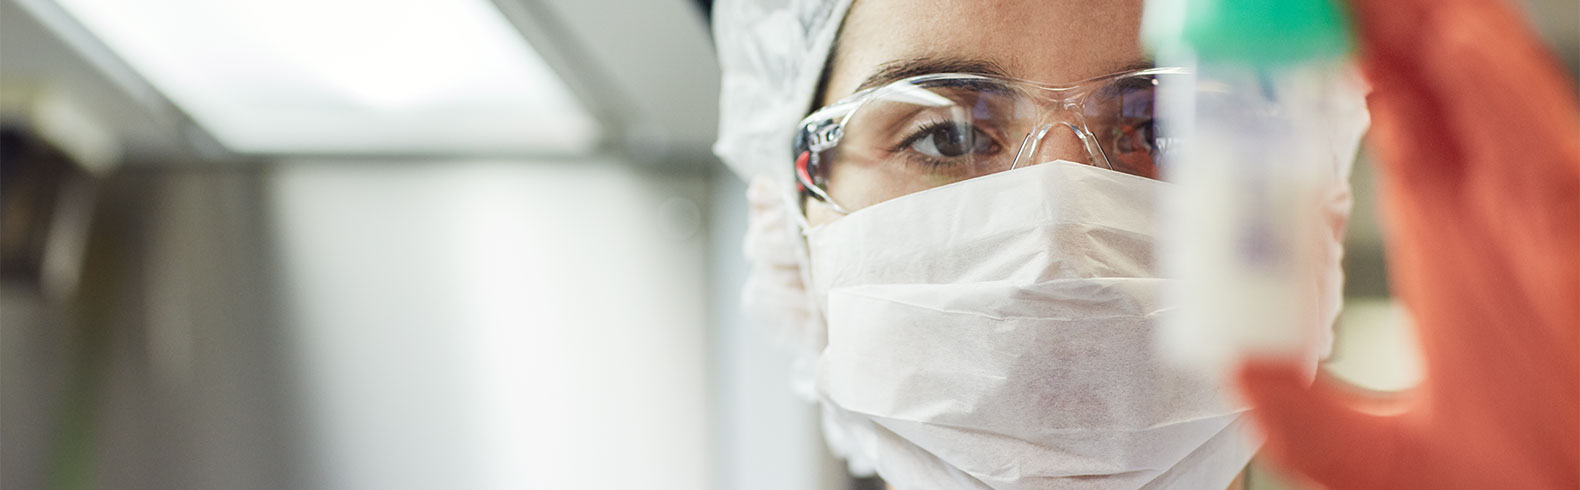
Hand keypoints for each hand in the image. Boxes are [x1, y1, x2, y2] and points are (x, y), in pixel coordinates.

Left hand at [1234, 0, 1579, 487]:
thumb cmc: (1506, 485)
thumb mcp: (1367, 454)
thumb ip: (1295, 410)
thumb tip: (1226, 364)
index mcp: (1445, 237)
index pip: (1392, 115)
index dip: (1344, 57)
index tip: (1291, 14)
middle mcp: (1493, 211)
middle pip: (1433, 81)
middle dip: (1386, 21)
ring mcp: (1540, 215)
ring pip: (1486, 91)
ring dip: (1436, 28)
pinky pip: (1548, 143)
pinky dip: (1506, 87)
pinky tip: (1458, 40)